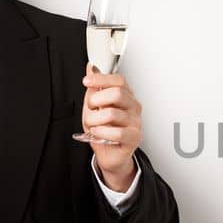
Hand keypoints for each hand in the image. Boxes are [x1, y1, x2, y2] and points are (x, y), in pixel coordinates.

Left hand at [83, 62, 141, 189]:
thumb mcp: (94, 107)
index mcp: (126, 96)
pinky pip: (117, 132)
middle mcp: (133, 107)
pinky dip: (102, 132)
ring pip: (112, 113)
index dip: (101, 79)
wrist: (109, 154)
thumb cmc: (103, 130)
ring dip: (95, 120)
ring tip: (93, 125)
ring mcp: (135, 122)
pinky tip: (98, 133)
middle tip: (91, 109)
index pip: (118, 80)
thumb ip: (94, 88)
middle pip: (117, 93)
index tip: (87, 81)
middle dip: (96, 101)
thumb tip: (92, 68)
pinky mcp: (134, 137)